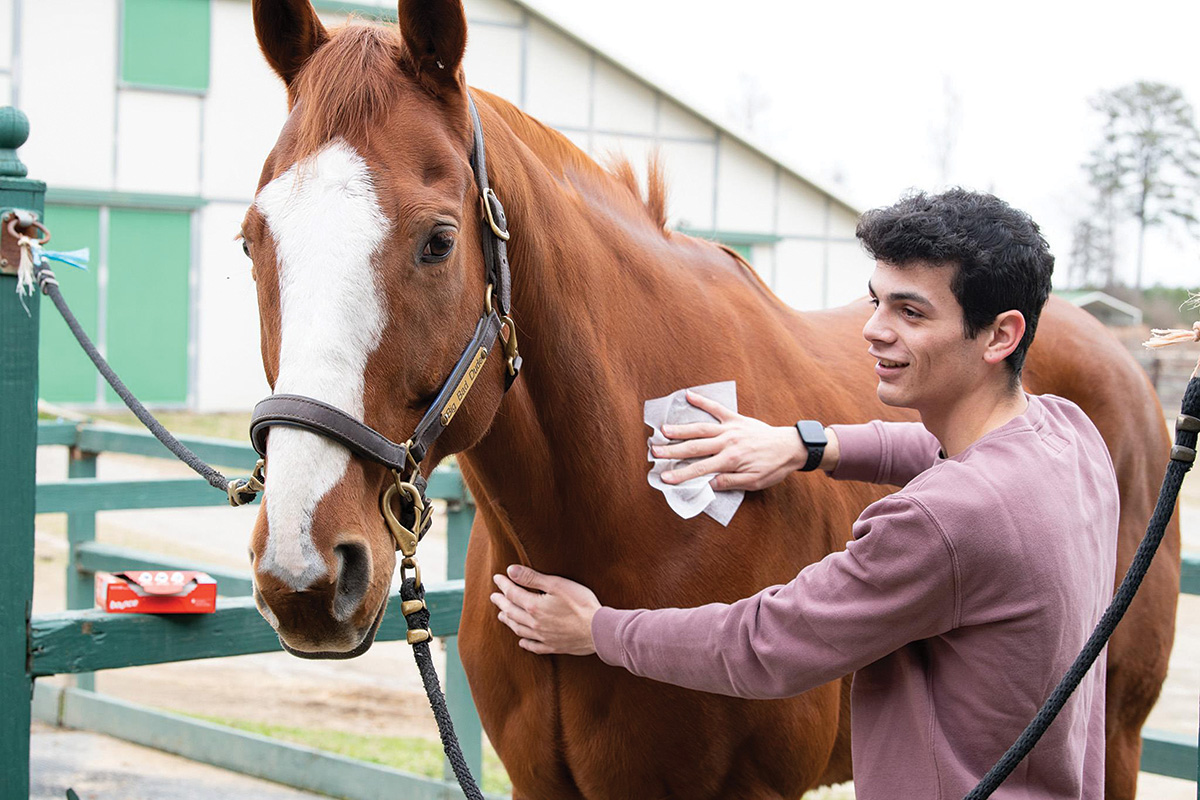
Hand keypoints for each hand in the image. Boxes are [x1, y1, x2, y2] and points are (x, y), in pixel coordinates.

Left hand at [490, 565, 600, 655]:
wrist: (598, 630)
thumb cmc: (581, 604)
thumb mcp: (557, 584)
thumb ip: (532, 578)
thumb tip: (511, 571)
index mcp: (534, 607)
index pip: (512, 593)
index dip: (503, 584)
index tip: (497, 578)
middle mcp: (534, 623)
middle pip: (512, 612)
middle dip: (502, 602)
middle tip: (494, 597)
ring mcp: (543, 637)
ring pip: (519, 629)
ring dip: (509, 621)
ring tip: (502, 615)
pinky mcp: (554, 646)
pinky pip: (534, 646)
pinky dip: (525, 643)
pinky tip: (522, 641)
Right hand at [652, 390, 803, 490]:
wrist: (791, 447)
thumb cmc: (773, 467)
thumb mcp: (755, 482)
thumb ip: (731, 482)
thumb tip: (709, 484)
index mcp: (730, 460)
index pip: (700, 469)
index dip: (681, 474)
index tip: (665, 477)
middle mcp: (727, 442)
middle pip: (694, 447)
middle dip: (673, 450)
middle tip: (654, 452)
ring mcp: (730, 428)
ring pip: (700, 428)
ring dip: (681, 429)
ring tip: (662, 430)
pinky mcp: (736, 418)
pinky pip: (717, 408)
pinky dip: (703, 401)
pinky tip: (688, 395)